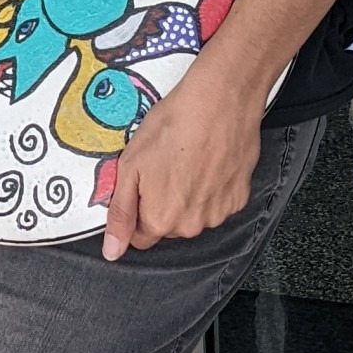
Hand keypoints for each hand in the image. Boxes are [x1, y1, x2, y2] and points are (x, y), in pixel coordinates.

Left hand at [102, 57, 262, 259]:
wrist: (220, 101)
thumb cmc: (172, 126)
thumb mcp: (129, 166)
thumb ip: (120, 213)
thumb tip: (112, 251)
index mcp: (160, 220)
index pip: (140, 236)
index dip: (137, 210)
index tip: (143, 184)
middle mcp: (191, 226)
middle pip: (169, 226)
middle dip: (163, 204)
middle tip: (166, 166)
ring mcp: (219, 213)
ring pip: (195, 216)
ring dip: (190, 197)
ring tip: (190, 160)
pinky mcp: (240, 198)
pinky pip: (218, 203)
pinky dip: (213, 188)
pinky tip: (210, 160)